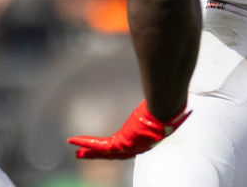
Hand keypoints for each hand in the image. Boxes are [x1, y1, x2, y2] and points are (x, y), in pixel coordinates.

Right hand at [67, 100, 189, 159]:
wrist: (166, 107)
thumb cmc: (167, 105)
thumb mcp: (162, 107)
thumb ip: (162, 102)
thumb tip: (173, 92)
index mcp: (146, 140)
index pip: (128, 147)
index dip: (116, 148)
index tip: (110, 145)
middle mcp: (137, 147)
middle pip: (114, 154)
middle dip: (99, 155)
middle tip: (87, 155)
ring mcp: (128, 146)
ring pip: (103, 152)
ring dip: (89, 152)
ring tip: (77, 153)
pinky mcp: (121, 142)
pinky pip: (99, 145)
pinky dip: (85, 143)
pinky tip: (73, 141)